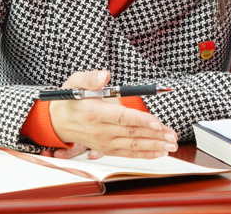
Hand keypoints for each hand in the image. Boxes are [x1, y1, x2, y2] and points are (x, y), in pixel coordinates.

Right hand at [45, 69, 177, 159]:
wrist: (57, 121)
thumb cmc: (70, 100)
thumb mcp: (75, 81)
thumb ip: (91, 78)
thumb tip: (105, 75)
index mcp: (94, 113)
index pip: (121, 118)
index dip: (141, 121)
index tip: (157, 122)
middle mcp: (100, 131)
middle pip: (131, 133)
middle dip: (155, 135)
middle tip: (173, 135)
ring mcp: (103, 142)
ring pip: (132, 146)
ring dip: (154, 146)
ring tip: (171, 145)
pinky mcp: (106, 149)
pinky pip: (128, 154)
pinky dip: (144, 155)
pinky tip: (158, 152)